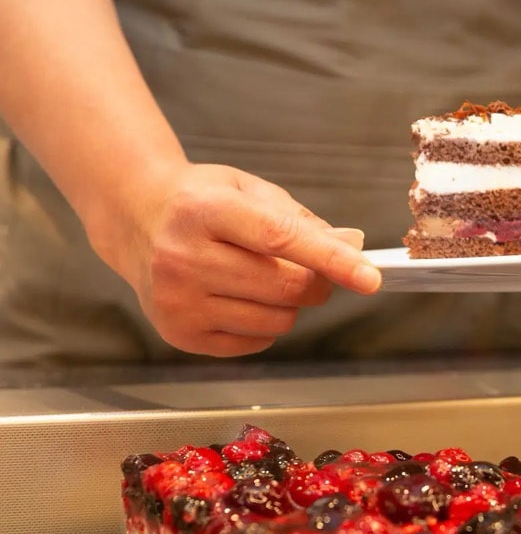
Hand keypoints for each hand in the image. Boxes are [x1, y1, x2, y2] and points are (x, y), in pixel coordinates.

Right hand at [93, 162, 381, 356]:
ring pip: (277, 320)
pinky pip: (255, 342)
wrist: (135, 219)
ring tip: (260, 276)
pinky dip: (264, 324)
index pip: (281, 239)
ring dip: (289, 304)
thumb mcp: (249, 191)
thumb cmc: (201, 201)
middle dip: (317, 281)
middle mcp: (182, 257)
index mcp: (204, 210)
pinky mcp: (178, 333)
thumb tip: (353, 246)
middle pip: (286, 287)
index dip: (332, 261)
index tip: (370, 278)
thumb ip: (304, 220)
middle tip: (311, 268)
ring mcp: (176, 300)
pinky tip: (238, 296)